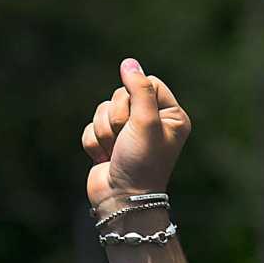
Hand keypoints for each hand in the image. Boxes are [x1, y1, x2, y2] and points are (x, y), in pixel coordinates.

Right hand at [81, 57, 190, 210]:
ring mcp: (129, 133)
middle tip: (127, 141)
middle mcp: (152, 122)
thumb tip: (129, 62)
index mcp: (172, 116)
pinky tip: (106, 160)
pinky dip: (95, 144)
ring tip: (117, 153)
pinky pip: (92, 126)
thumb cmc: (141, 164)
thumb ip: (139, 88)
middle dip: (118, 118)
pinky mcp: (108, 142)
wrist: (122, 200)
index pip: (147, 82)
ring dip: (106, 132)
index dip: (135, 96)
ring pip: (103, 109)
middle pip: (122, 94)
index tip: (139, 120)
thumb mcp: (146, 122)